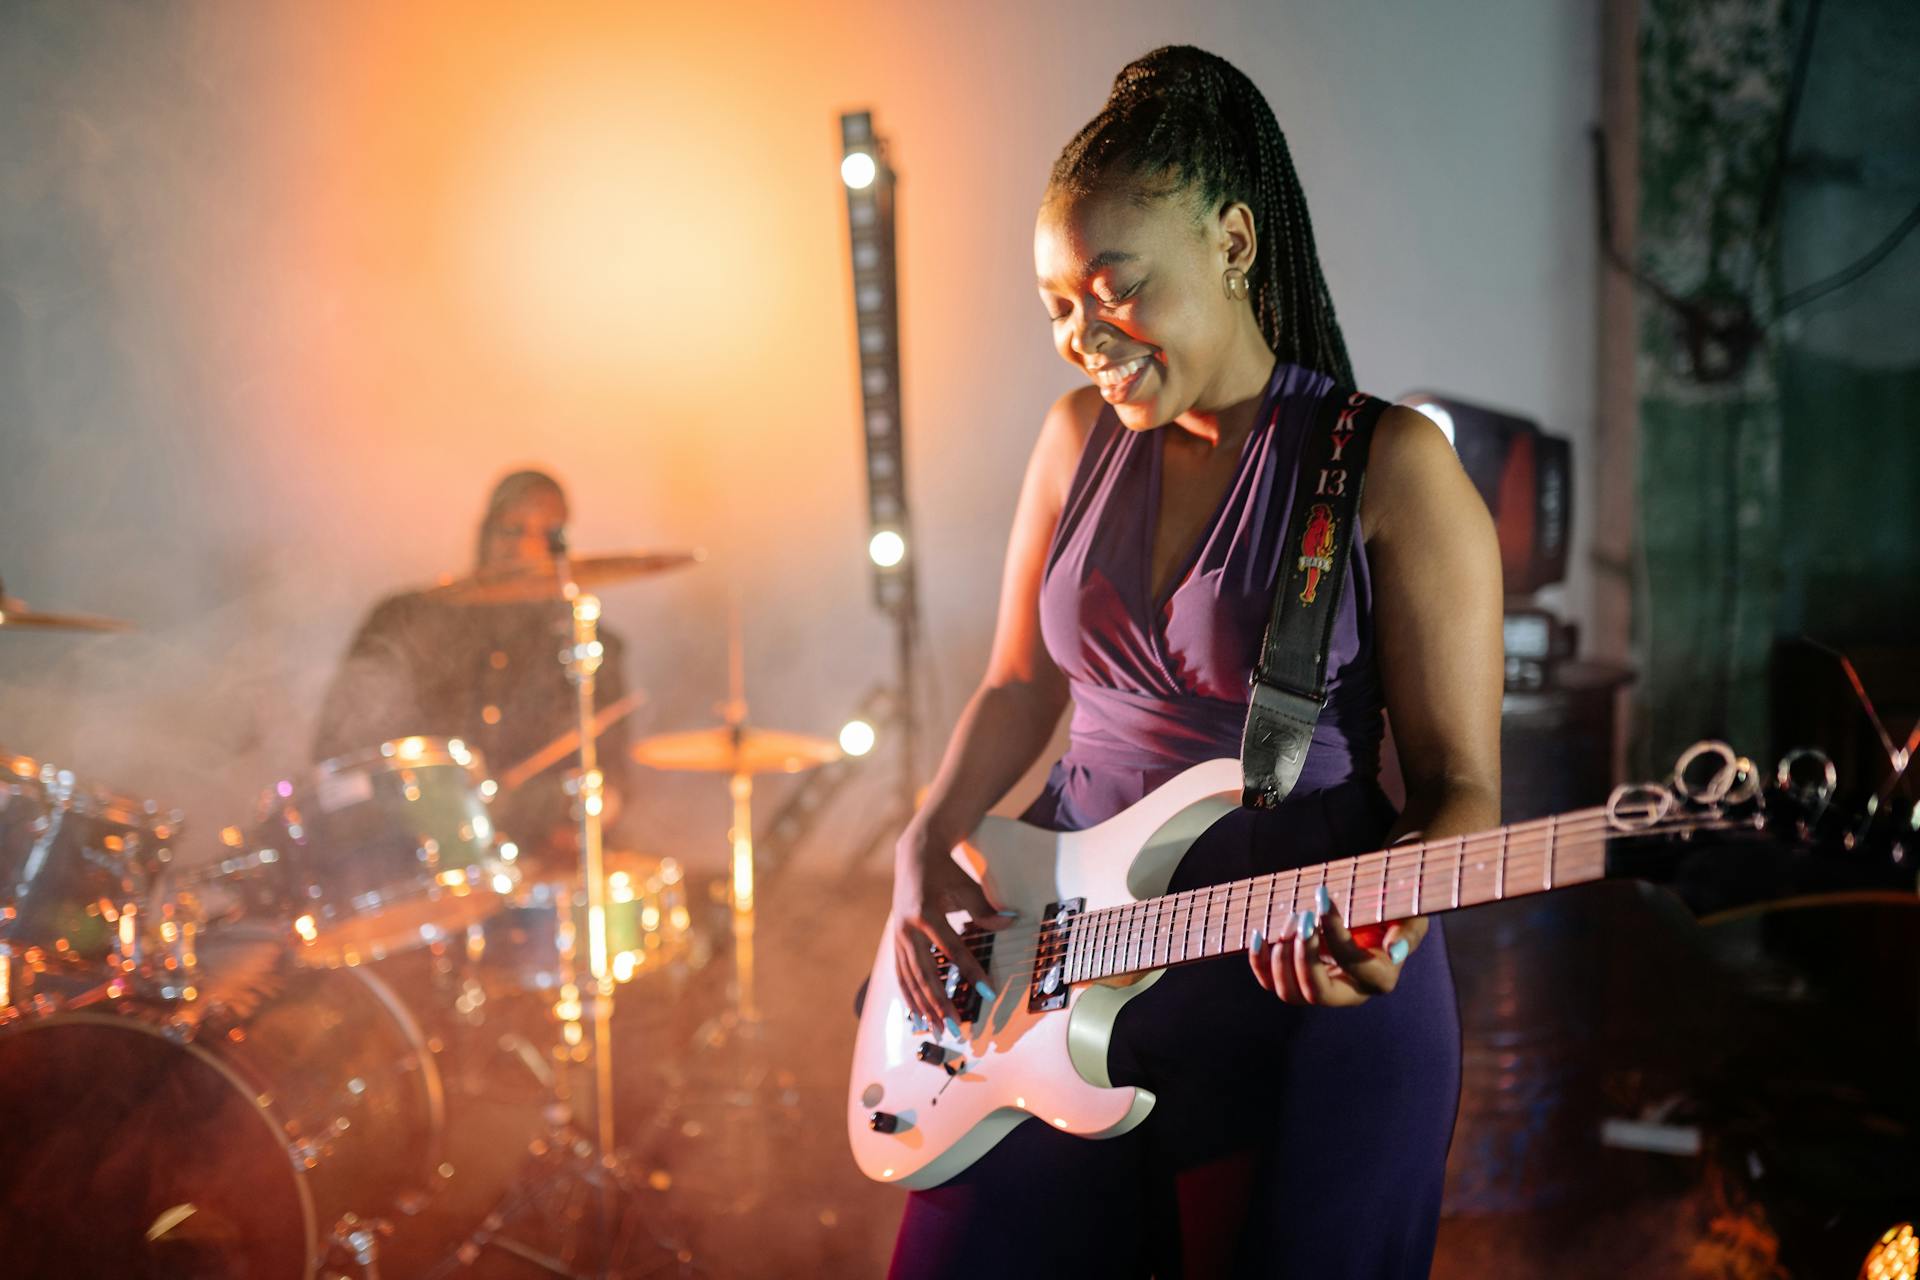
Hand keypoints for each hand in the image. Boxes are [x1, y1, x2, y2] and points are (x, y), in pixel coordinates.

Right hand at [891, 823, 1012, 1028]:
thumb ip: (987, 910)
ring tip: (936, 1029)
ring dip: (923, 1006)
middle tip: (954, 1029)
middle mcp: (908, 929)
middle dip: (940, 1003)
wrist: (914, 855)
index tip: (988, 992)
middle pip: (926, 974)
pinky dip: (909, 995)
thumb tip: (1012, 922)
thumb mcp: (967, 887)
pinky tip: (917, 1014)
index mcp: (927, 914)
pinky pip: (901, 974)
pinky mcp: (896, 941)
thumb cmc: (945, 871)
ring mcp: (899, 937)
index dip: (971, 972)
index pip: (953, 951)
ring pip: (910, 979)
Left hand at [1246, 884, 1427, 1006]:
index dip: (1335, 933)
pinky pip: (1271, 983)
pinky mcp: (1297, 979)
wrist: (1373, 905)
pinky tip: (1260, 934)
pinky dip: (1260, 962)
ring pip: (1290, 994)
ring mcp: (1321, 987)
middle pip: (1317, 993)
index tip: (1324, 900)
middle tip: (1302, 917)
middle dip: (1304, 955)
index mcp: (1379, 978)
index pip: (1352, 964)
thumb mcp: (1410, 916)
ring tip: (1289, 920)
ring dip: (1282, 957)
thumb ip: (1407, 932)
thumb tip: (1393, 951)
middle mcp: (1349, 991)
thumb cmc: (1394, 908)